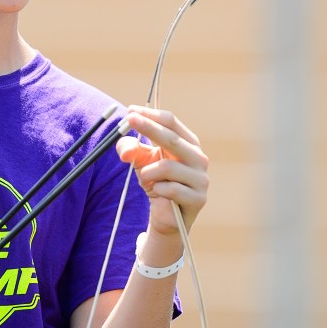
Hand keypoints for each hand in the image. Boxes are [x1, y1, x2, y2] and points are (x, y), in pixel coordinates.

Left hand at [116, 105, 209, 234]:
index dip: (151, 115)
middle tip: (129, 120)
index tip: (130, 110)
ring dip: (148, 173)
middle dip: (149, 128)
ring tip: (145, 179)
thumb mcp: (141, 162)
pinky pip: (171, 189)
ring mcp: (201, 178)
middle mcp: (199, 158)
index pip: (171, 122)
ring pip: (168, 167)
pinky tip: (158, 193)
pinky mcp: (198, 198)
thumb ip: (132, 151)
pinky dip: (157, 189)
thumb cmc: (157, 182)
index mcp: (188, 143)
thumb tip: (125, 150)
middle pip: (172, 138)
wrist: (166, 216)